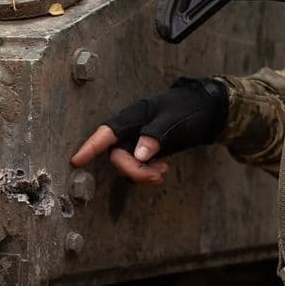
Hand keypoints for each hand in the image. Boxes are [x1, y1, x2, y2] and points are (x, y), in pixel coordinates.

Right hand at [70, 78, 227, 185]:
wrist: (207, 110)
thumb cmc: (189, 109)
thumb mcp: (174, 121)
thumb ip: (155, 136)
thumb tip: (138, 155)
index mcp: (134, 116)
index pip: (107, 133)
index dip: (90, 147)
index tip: (76, 161)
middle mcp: (131, 129)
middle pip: (118, 155)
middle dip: (134, 170)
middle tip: (157, 176)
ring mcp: (137, 140)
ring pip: (128, 164)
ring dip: (142, 174)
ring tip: (162, 173)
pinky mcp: (146, 150)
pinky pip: (138, 167)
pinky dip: (148, 174)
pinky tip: (162, 172)